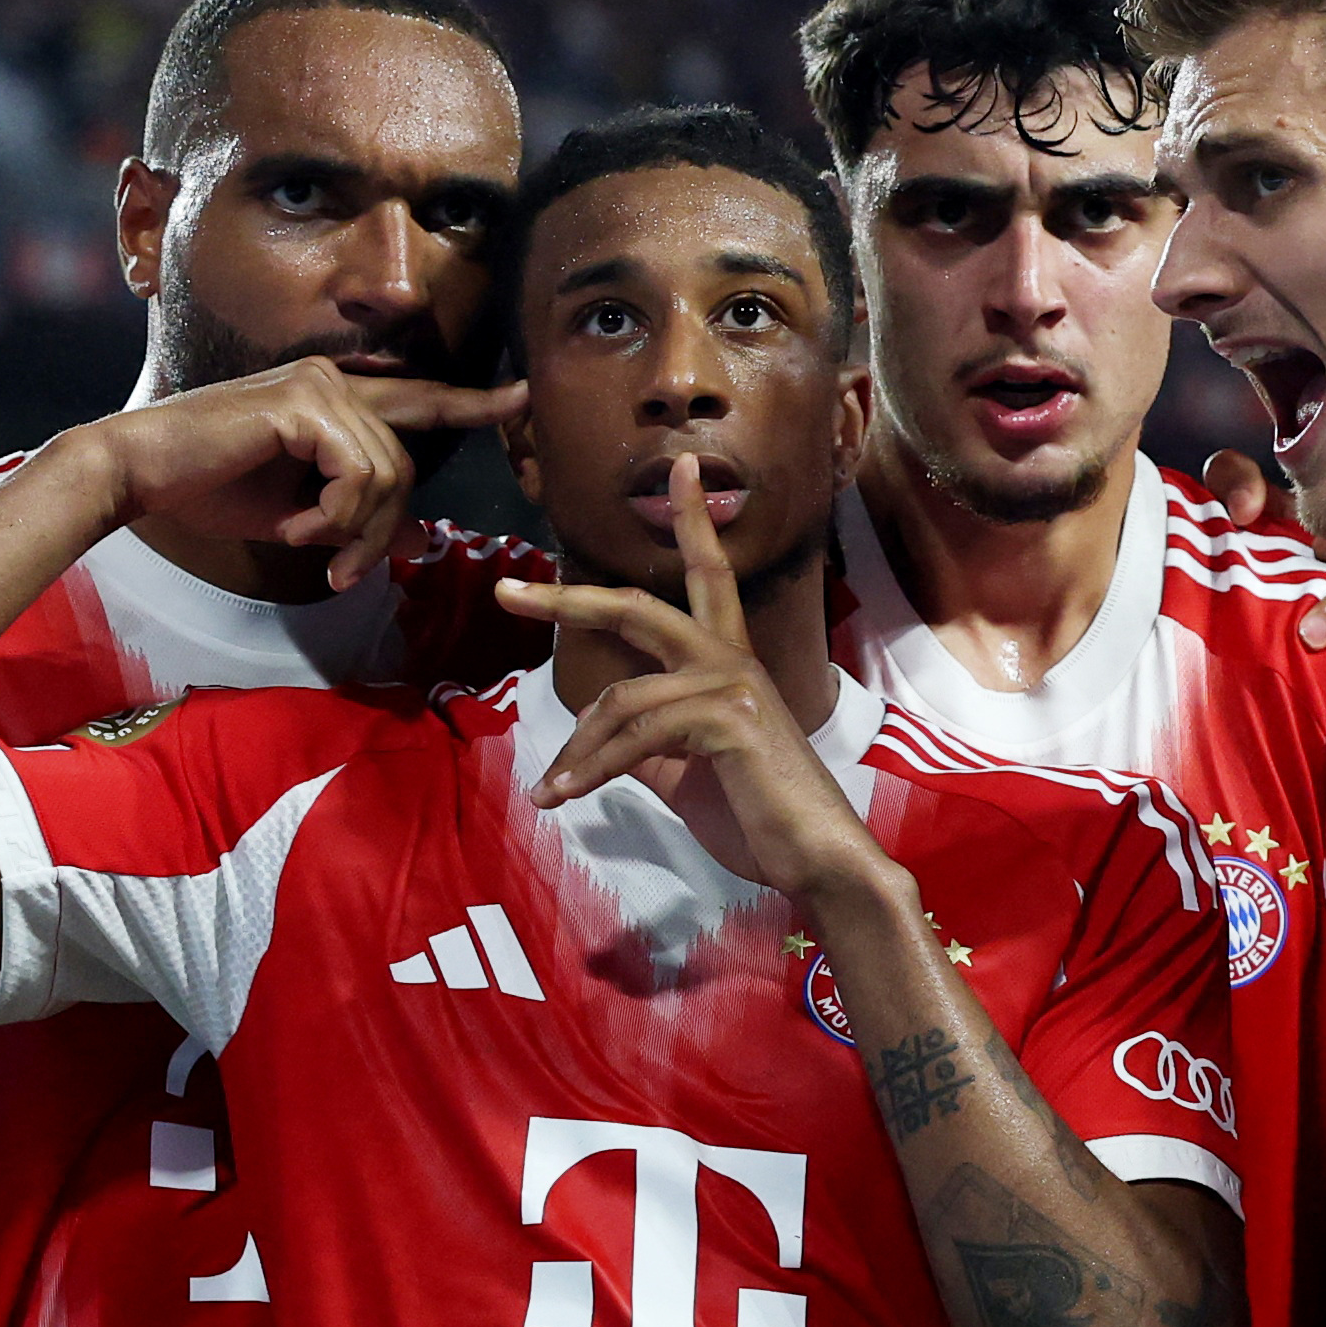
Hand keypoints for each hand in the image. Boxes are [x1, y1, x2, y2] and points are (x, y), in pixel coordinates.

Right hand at [73, 364, 521, 593]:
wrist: (141, 476)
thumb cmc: (212, 490)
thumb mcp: (303, 514)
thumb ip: (360, 516)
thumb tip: (420, 537)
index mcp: (335, 399)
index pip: (417, 402)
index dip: (471, 405)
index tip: (520, 400)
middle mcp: (335, 380)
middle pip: (407, 465)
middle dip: (382, 530)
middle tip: (343, 570)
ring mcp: (322, 386)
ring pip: (389, 475)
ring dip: (354, 529)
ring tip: (308, 543)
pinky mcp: (306, 404)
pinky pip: (360, 473)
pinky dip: (335, 515)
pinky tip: (297, 526)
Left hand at [492, 457, 889, 899]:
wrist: (818, 860)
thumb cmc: (760, 818)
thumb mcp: (687, 776)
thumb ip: (646, 749)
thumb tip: (598, 745)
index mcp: (728, 662)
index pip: (708, 575)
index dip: (692, 520)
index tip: (680, 466)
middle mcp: (732, 660)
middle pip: (638, 608)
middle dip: (569, 597)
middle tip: (507, 589)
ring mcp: (732, 687)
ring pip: (623, 698)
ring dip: (578, 752)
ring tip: (551, 792)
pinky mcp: (727, 723)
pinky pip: (637, 737)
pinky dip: (594, 769)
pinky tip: (566, 797)